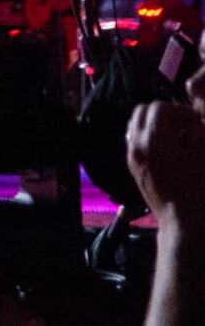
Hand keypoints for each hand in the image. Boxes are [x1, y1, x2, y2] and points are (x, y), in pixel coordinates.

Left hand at [132, 98, 204, 228]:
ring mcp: (132, 156)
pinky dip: (148, 137)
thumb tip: (192, 116)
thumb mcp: (204, 153)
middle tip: (186, 126)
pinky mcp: (133, 167)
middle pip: (142, 111)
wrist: (183, 222)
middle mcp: (136, 144)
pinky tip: (169, 151)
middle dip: (164, 114)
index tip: (195, 122)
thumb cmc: (200, 189)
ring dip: (155, 124)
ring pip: (136, 124)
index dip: (180, 110)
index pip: (160, 107)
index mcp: (154, 139)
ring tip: (179, 138)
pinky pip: (135, 140)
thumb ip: (198, 129)